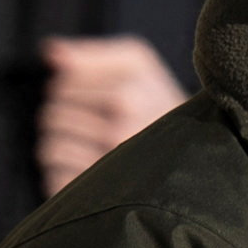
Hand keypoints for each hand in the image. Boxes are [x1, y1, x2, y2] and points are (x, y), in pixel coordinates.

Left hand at [38, 35, 184, 194]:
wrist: (198, 155)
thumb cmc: (156, 102)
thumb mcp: (136, 66)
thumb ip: (91, 55)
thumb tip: (50, 52)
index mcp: (127, 96)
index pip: (61, 87)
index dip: (66, 89)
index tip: (87, 96)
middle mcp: (121, 132)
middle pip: (52, 117)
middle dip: (61, 117)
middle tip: (84, 122)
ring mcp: (111, 169)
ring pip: (49, 148)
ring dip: (58, 146)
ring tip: (82, 145)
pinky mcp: (100, 195)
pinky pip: (54, 177)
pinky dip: (61, 173)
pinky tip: (81, 169)